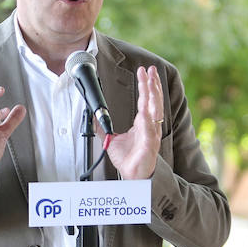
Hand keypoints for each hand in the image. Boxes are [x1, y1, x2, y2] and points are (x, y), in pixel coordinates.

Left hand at [105, 65, 164, 179]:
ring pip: (154, 111)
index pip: (145, 99)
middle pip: (153, 100)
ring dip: (153, 96)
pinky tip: (146, 112)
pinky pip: (149, 132)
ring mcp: (151, 135)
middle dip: (152, 84)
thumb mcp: (111, 140)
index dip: (145, 85)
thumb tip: (92, 116)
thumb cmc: (129, 159)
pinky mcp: (149, 146)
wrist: (133, 176)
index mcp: (143, 123)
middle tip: (149, 70)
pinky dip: (148, 122)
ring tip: (151, 82)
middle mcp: (150, 126)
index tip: (143, 72)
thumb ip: (103, 127)